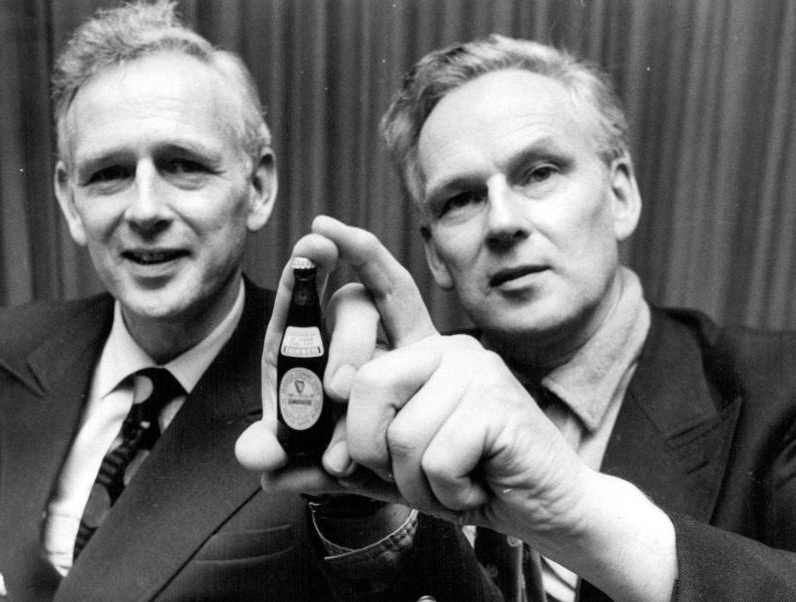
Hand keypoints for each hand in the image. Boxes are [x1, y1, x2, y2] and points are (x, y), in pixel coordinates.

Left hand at [235, 216, 675, 600]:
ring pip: (397, 433)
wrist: (541, 510)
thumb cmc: (462, 481)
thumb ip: (320, 461)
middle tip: (372, 470)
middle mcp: (446, 349)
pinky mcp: (498, 403)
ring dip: (410, 482)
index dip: (355, 257)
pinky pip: (433, 457)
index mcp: (418, 355)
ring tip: (446, 483)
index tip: (320, 227)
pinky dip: (443, 493)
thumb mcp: (383, 472)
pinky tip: (472, 488)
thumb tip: (254, 459)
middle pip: (367, 376)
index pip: (386, 293)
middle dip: (357, 441)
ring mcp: (475, 369)